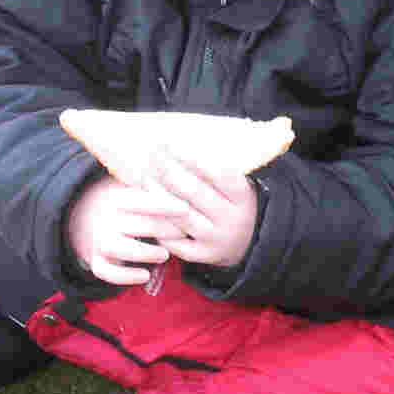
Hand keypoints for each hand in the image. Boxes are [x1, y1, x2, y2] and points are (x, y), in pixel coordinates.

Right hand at [65, 177, 189, 286]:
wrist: (88, 217)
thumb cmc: (129, 206)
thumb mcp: (138, 192)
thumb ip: (159, 192)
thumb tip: (191, 189)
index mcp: (118, 198)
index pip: (142, 200)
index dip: (165, 204)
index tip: (186, 209)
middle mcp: (107, 218)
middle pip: (134, 223)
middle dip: (161, 229)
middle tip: (183, 233)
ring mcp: (100, 240)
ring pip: (116, 247)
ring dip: (144, 252)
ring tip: (165, 255)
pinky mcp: (96, 260)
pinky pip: (104, 271)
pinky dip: (124, 276)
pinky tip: (145, 275)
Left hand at [145, 147, 258, 271]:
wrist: (250, 244)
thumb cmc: (235, 204)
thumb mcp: (237, 186)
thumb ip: (219, 167)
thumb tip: (192, 136)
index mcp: (243, 197)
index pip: (219, 174)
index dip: (194, 159)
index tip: (171, 144)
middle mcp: (233, 219)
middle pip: (196, 193)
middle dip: (170, 171)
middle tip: (152, 155)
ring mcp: (218, 240)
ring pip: (183, 216)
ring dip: (160, 196)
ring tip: (144, 177)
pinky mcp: (205, 256)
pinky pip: (178, 242)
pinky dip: (162, 227)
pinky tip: (148, 210)